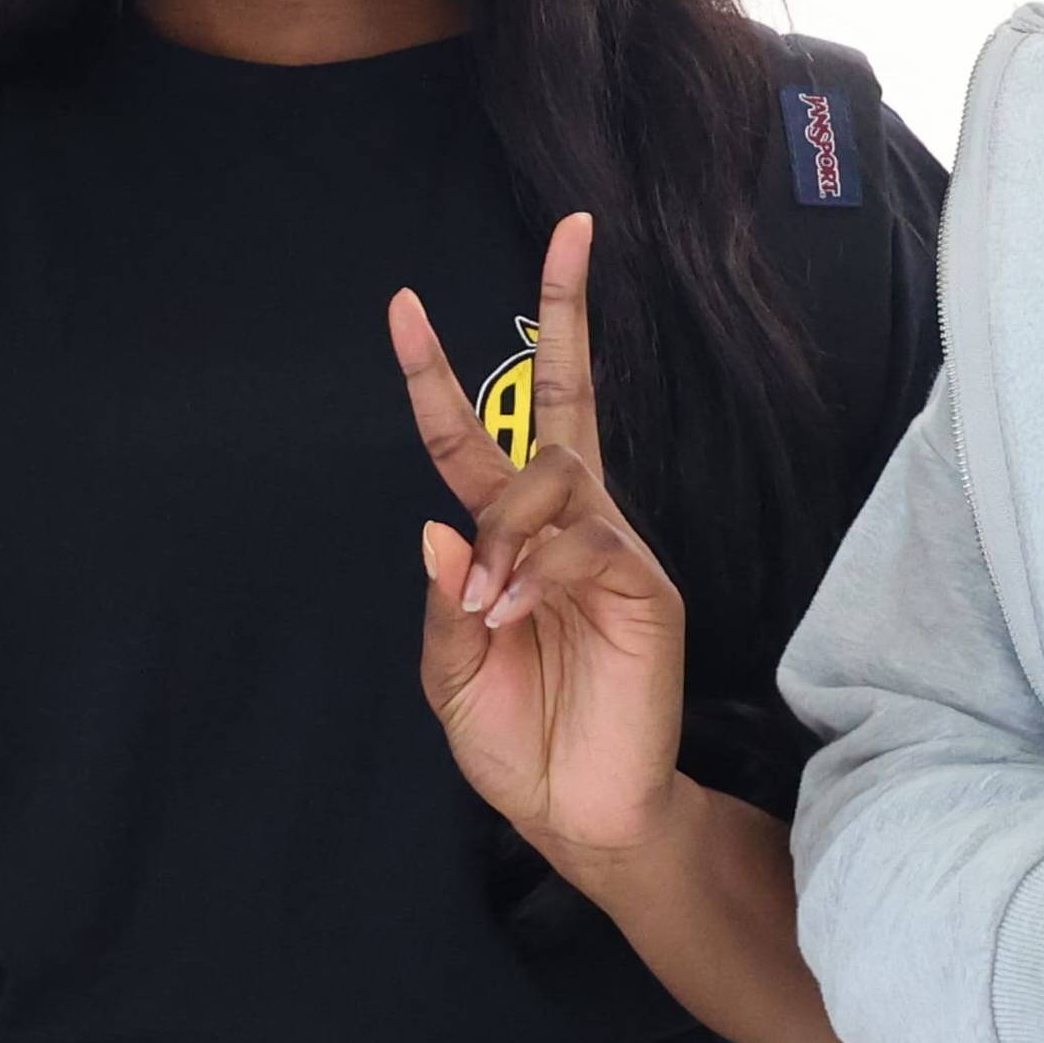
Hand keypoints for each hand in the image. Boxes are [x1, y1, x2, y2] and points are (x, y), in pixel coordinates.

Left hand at [391, 213, 686, 866]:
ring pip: (554, 474)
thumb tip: (439, 528)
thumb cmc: (517, 740)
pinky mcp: (644, 584)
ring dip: (506, 531)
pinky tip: (519, 614)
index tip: (399, 303)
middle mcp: (563, 523)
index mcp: (507, 537)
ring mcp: (608, 546)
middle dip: (566, 310)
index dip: (434, 373)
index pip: (472, 434)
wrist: (577, 812)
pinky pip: (586, 539)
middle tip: (571, 230)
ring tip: (492, 607)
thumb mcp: (450, 674)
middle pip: (563, 394)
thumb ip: (446, 601)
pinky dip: (538, 570)